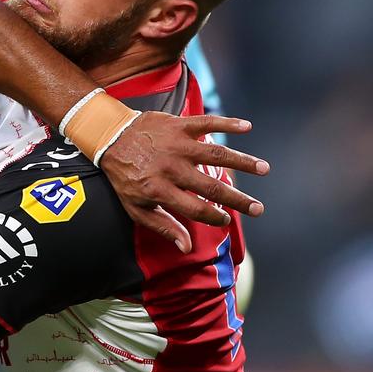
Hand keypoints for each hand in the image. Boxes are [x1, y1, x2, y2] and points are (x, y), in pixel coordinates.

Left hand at [100, 111, 268, 252]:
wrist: (108, 136)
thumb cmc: (124, 175)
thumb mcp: (134, 206)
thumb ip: (162, 226)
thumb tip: (186, 249)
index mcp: (159, 189)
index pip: (194, 208)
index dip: (213, 217)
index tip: (227, 221)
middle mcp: (170, 167)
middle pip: (210, 187)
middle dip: (237, 199)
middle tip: (259, 209)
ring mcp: (176, 144)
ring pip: (215, 154)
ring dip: (242, 160)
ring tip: (264, 168)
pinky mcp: (178, 124)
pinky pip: (206, 122)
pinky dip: (227, 123)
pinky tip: (247, 126)